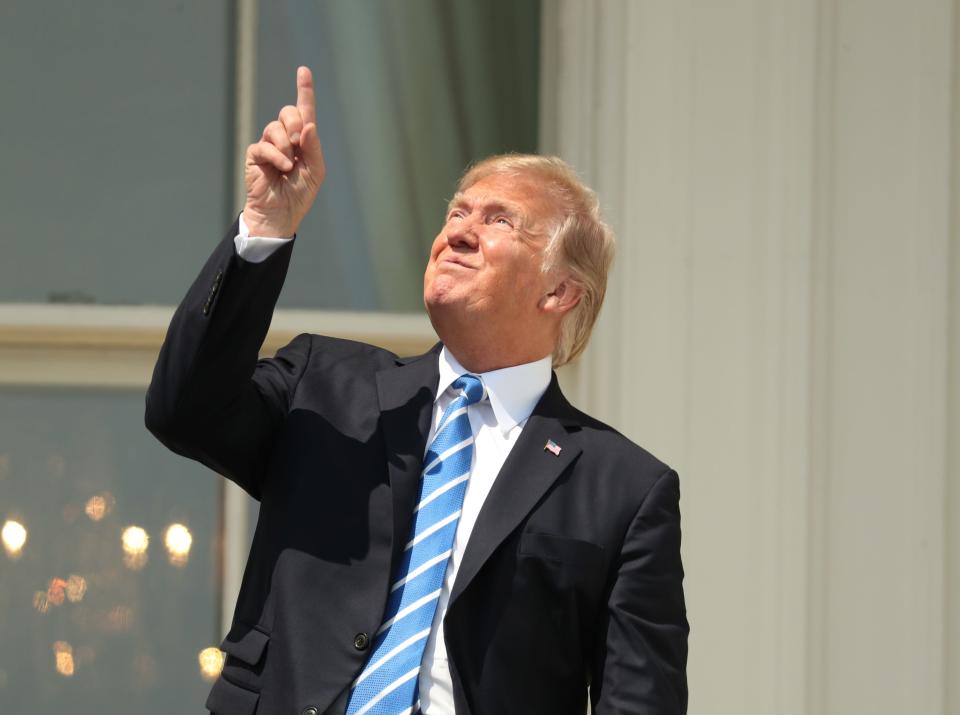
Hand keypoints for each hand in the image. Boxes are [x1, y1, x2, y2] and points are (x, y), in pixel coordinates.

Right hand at [243, 66, 325, 237]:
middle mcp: (285, 138)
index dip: (304, 90)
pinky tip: (282, 168)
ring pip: (275, 128)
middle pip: (288, 112)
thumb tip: (308, 125)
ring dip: (286, 145)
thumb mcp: (315, 171)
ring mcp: (269, 145)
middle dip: (294, 122)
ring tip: (289, 165)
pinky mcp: (255, 155)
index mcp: (303, 141)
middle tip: (298, 140)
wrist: (281, 215)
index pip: (304, 111)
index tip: (304, 70)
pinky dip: (277, 156)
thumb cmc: (299, 194)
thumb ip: (313, 147)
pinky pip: (264, 145)